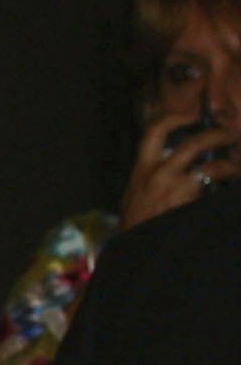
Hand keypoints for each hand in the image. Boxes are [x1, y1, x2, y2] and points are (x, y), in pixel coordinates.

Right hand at [119, 110, 234, 229]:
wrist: (134, 247)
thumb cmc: (136, 221)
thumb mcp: (136, 191)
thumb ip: (152, 173)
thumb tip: (175, 159)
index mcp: (142, 168)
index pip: (155, 132)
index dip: (176, 118)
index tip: (191, 116)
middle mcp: (158, 175)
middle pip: (191, 145)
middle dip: (216, 135)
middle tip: (230, 134)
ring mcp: (175, 190)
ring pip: (211, 167)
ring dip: (231, 163)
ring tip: (238, 163)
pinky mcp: (189, 204)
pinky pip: (215, 188)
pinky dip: (228, 181)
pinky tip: (233, 181)